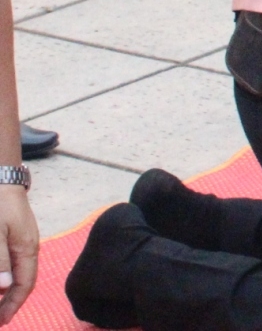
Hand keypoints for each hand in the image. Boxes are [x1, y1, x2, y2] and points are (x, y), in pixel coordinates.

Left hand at [0, 185, 35, 323]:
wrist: (0, 177)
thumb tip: (5, 288)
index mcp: (27, 248)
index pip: (25, 284)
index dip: (13, 304)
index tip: (2, 321)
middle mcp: (27, 247)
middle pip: (22, 281)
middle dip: (8, 301)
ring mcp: (20, 241)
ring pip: (15, 273)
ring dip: (5, 290)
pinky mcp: (12, 236)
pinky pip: (11, 262)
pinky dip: (4, 276)